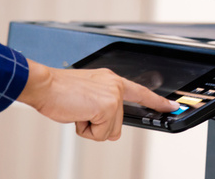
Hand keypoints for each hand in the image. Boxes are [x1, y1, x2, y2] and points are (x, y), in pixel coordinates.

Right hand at [18, 59, 179, 140]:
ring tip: (77, 111)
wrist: (43, 85)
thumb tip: (108, 124)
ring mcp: (113, 96)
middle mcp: (115, 85)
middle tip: (81, 110)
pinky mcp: (108, 107)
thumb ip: (102, 104)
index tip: (171, 106)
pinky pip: (101, 134)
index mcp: (111, 80)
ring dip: (91, 127)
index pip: (140, 92)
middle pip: (118, 123)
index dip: (157, 101)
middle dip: (98, 124)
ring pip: (110, 130)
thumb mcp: (86, 95)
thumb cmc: (58, 91)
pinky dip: (86, 130)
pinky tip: (77, 114)